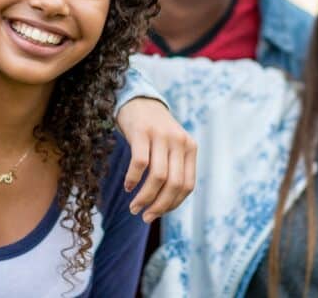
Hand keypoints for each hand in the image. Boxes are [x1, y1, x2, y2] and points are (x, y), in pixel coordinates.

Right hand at [117, 97, 196, 223]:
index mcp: (190, 148)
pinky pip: (140, 163)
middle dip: (159, 205)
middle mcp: (179, 141)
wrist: (139, 100)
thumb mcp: (171, 147)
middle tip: (144, 216)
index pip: (187, 185)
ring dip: (145, 197)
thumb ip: (173, 169)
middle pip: (174, 184)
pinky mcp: (142, 132)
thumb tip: (163, 206)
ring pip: (158, 177)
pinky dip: (133, 179)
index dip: (173, 204)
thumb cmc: (154, 131)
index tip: (157, 214)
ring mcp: (161, 135)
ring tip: (133, 208)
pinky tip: (128, 187)